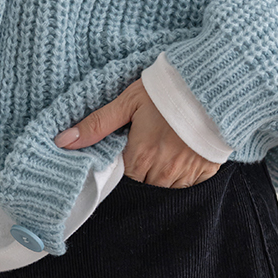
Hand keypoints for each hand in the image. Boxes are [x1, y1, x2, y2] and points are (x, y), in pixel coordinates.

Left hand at [54, 76, 220, 188]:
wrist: (214, 85)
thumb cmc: (169, 90)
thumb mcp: (129, 101)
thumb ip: (97, 125)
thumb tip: (63, 142)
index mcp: (141, 155)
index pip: (120, 180)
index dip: (120, 170)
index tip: (124, 157)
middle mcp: (162, 171)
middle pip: (141, 187)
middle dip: (138, 174)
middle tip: (143, 152)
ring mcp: (186, 174)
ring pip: (163, 191)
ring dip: (158, 178)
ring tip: (161, 153)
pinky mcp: (206, 172)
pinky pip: (187, 188)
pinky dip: (181, 178)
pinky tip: (179, 158)